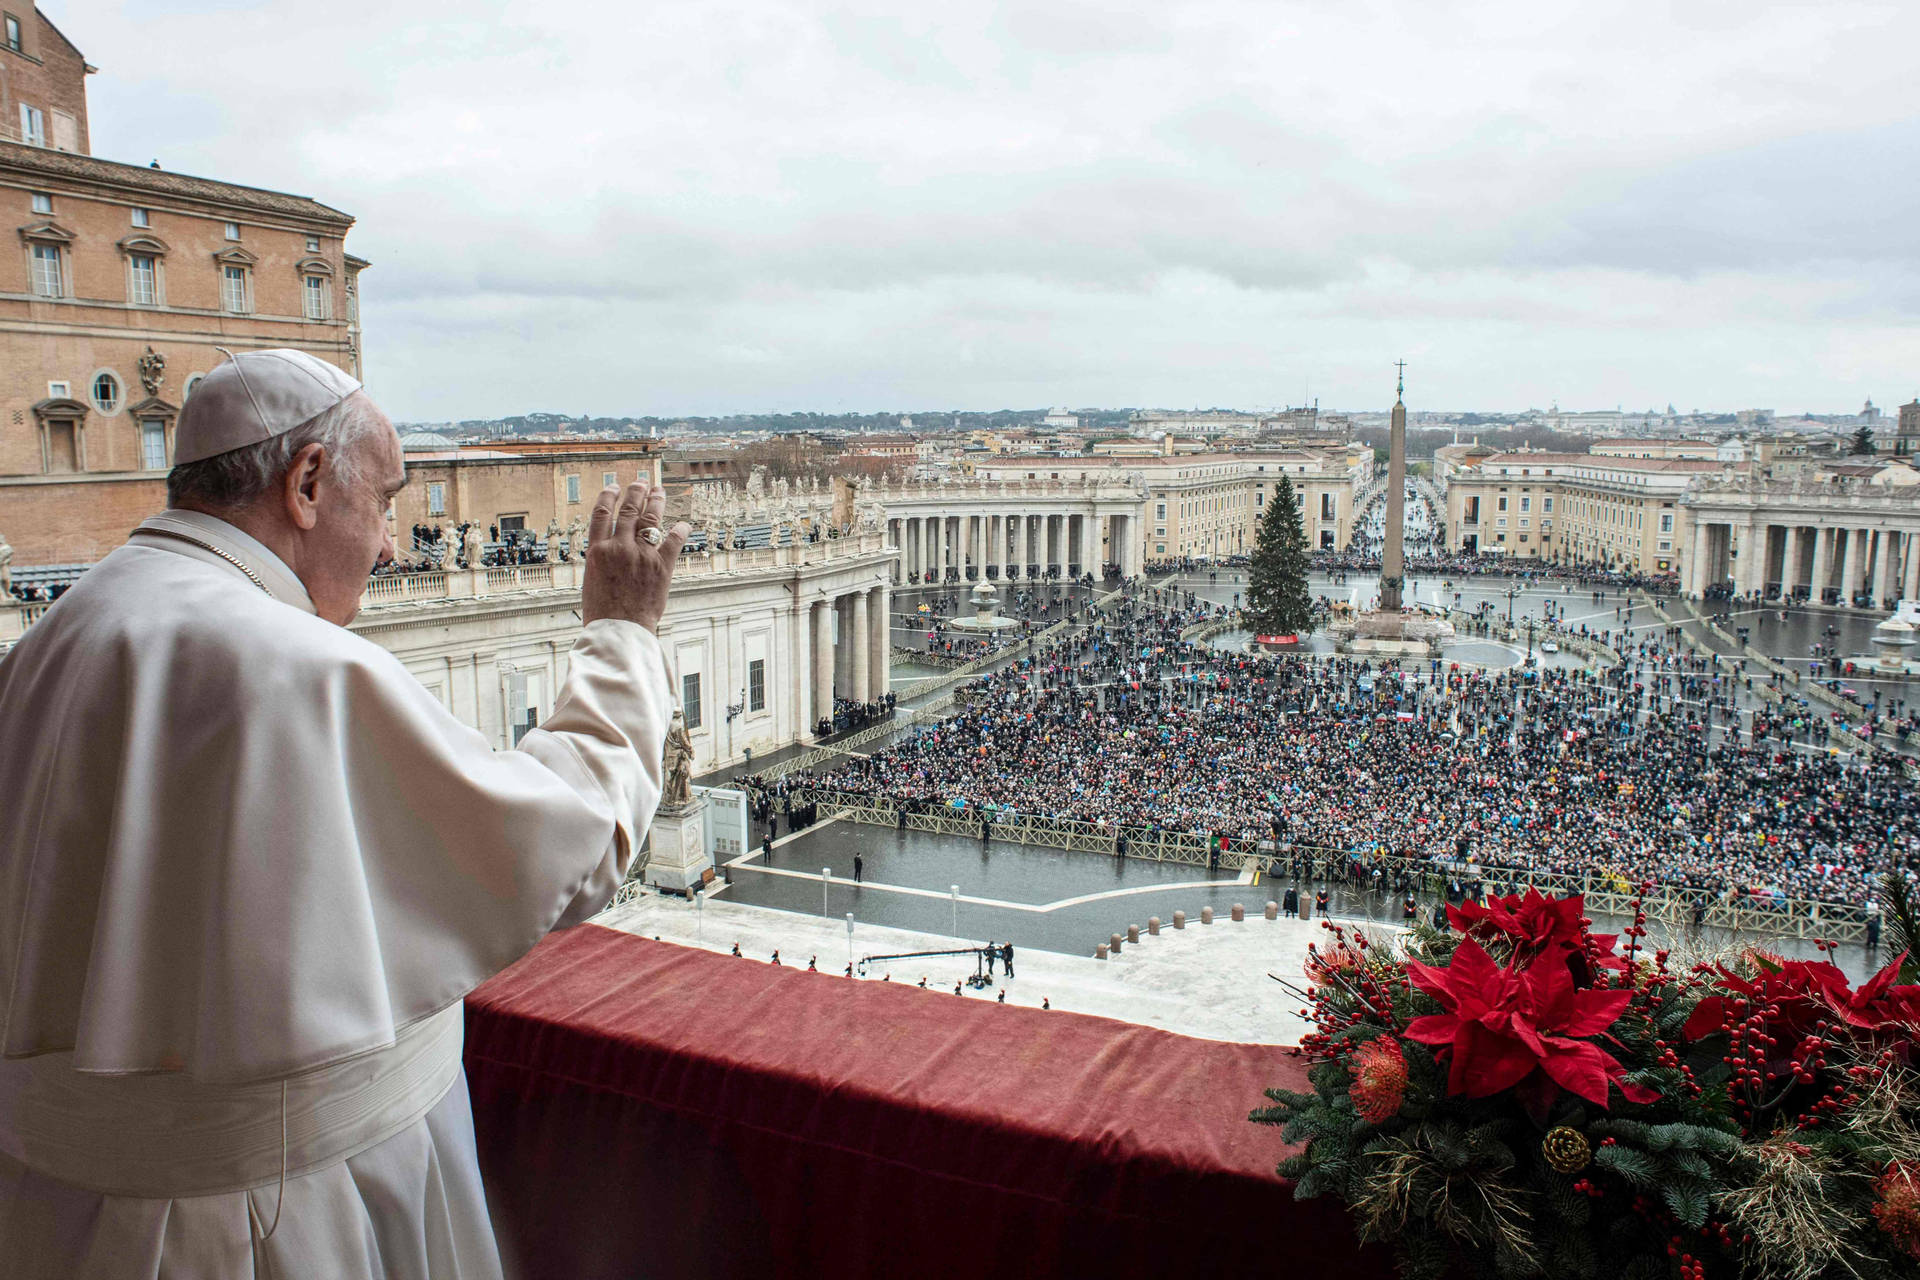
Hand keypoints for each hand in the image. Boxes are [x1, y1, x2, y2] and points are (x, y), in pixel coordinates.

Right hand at [581, 479, 689, 631]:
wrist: (619, 630)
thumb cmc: (603, 611)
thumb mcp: (592, 579)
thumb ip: (603, 558)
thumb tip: (610, 544)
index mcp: (597, 551)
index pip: (601, 513)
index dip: (609, 496)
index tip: (614, 487)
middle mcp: (619, 547)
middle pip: (629, 510)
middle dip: (637, 492)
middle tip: (642, 483)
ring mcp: (642, 555)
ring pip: (651, 518)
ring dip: (656, 501)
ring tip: (659, 491)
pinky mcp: (662, 566)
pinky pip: (674, 540)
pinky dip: (680, 530)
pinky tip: (683, 523)